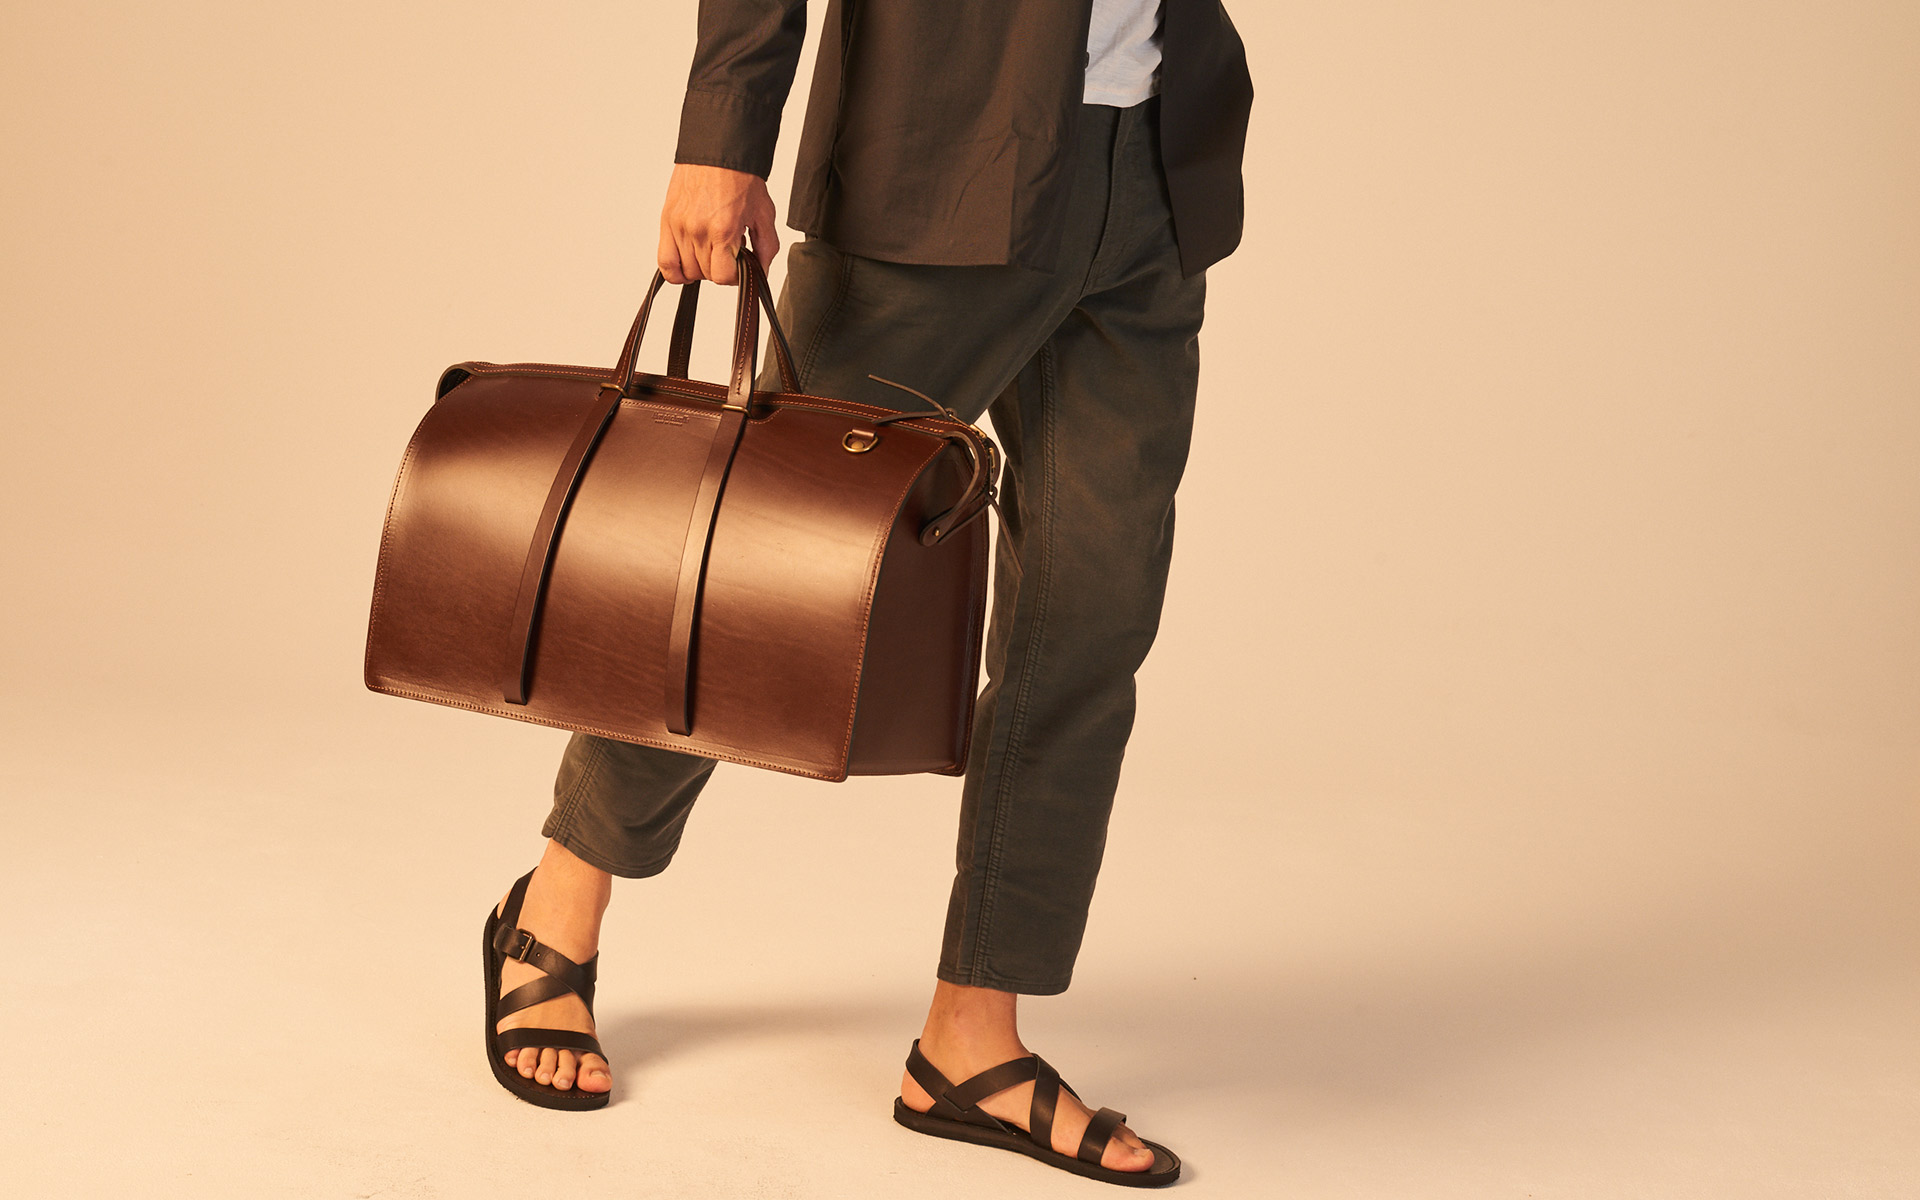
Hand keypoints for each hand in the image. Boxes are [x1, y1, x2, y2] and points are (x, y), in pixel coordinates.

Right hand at [657, 163, 779, 285]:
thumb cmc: (740, 177)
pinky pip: (664, 261)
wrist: (718, 150)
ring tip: (711, 251)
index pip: (722, 276)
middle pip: (704, 274)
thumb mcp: (763, 213)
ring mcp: (679, 227)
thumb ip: (766, 246)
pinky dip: (674, 272)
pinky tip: (687, 266)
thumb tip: (762, 270)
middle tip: (727, 252)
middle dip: (720, 269)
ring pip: (685, 270)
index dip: (734, 277)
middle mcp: (697, 230)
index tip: (739, 266)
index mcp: (722, 230)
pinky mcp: (667, 221)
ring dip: (700, 269)